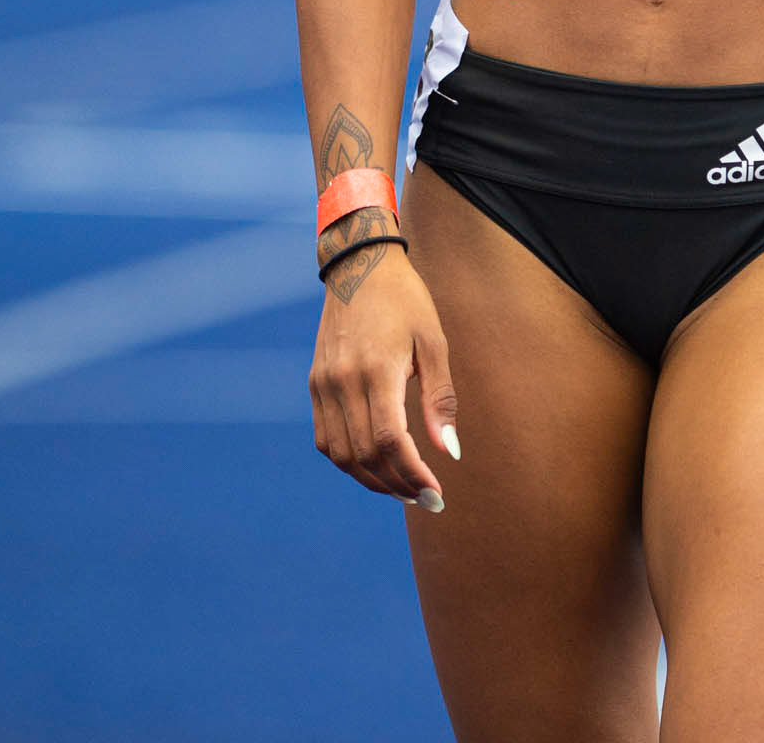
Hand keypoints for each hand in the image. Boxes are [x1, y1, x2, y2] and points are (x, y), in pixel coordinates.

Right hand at [309, 239, 459, 507]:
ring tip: (403, 487)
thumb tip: (449, 451)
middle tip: (425, 497)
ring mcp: (323, 385)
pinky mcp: (314, 385)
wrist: (360, 267)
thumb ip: (440, 398)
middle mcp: (342, 382)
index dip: (411, 473)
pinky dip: (349, 461)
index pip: (388, 440)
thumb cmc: (406, 302)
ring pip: (341, 455)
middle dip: (396, 484)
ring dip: (371, 479)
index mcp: (376, 369)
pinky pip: (326, 439)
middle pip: (364, 455)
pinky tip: (375, 464)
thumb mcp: (433, 342)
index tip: (435, 491)